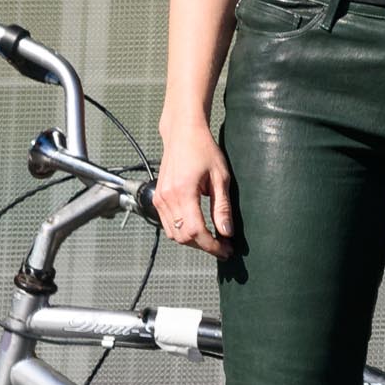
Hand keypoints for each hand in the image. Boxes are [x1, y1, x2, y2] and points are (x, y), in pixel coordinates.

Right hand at [152, 126, 234, 258]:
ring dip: (193, 241)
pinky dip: (182, 231)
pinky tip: (198, 228)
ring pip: (174, 234)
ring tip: (213, 239)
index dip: (212, 245)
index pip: (195, 232)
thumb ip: (222, 207)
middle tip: (223, 247)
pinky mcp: (157, 198)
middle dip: (204, 246)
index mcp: (183, 193)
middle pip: (183, 237)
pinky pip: (168, 224)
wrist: (183, 134)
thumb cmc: (203, 150)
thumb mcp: (220, 178)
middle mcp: (167, 198)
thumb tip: (226, 232)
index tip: (226, 250)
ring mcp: (159, 199)